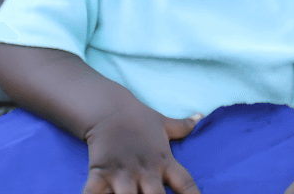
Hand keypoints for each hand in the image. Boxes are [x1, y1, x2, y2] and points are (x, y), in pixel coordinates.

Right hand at [82, 101, 202, 193]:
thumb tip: (200, 116)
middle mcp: (145, 170)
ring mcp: (122, 173)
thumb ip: (182, 126)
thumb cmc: (138, 118)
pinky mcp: (100, 172)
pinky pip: (93, 193)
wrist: (108, 107)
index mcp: (164, 161)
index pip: (185, 184)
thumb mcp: (163, 123)